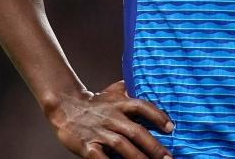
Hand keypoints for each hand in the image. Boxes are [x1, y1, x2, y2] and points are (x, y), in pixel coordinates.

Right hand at [44, 80, 174, 158]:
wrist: (64, 106)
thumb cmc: (94, 102)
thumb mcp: (112, 91)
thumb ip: (130, 89)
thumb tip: (149, 83)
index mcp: (119, 103)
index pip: (142, 106)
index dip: (157, 116)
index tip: (170, 128)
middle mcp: (111, 117)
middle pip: (136, 131)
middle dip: (154, 147)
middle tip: (169, 158)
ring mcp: (99, 132)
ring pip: (122, 145)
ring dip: (138, 158)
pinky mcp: (87, 146)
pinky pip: (101, 158)